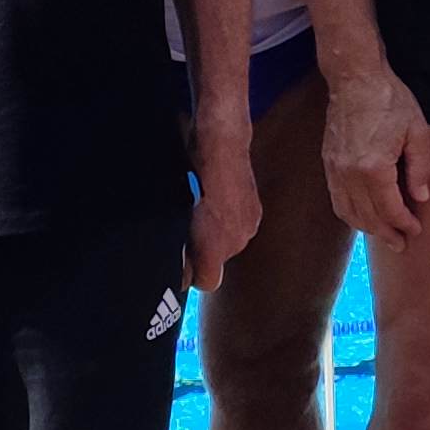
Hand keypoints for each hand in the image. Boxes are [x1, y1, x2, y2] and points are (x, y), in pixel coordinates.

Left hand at [185, 126, 261, 291]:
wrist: (220, 146)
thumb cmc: (190, 178)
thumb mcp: (174, 217)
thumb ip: (178, 250)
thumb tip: (177, 269)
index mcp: (214, 249)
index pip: (206, 282)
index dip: (189, 274)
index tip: (179, 261)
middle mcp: (236, 243)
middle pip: (217, 262)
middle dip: (202, 250)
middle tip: (185, 228)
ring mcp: (249, 226)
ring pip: (227, 243)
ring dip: (215, 233)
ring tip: (200, 211)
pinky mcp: (255, 212)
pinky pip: (238, 227)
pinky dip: (226, 219)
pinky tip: (215, 201)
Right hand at [321, 67, 429, 243]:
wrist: (355, 79)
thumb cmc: (390, 101)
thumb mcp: (416, 131)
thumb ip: (420, 168)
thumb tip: (421, 198)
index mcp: (373, 167)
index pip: (389, 209)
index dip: (404, 224)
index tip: (416, 231)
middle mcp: (349, 173)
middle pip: (368, 216)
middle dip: (386, 233)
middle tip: (402, 244)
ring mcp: (335, 169)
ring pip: (348, 212)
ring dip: (367, 228)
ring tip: (384, 235)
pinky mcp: (328, 163)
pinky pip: (336, 199)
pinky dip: (349, 214)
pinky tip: (363, 218)